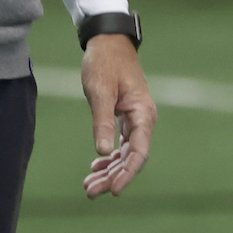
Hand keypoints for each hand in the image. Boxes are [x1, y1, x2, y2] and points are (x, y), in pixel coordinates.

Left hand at [80, 34, 154, 197]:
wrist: (108, 40)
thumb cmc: (105, 62)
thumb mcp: (100, 91)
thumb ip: (103, 121)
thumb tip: (102, 151)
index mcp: (142, 113)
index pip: (139, 152)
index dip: (127, 173)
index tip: (114, 190)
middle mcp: (143, 119)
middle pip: (131, 157)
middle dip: (112, 176)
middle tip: (90, 191)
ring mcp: (135, 118)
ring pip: (125, 153)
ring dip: (109, 169)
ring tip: (89, 185)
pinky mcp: (126, 116)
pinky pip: (121, 143)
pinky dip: (109, 156)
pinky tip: (96, 166)